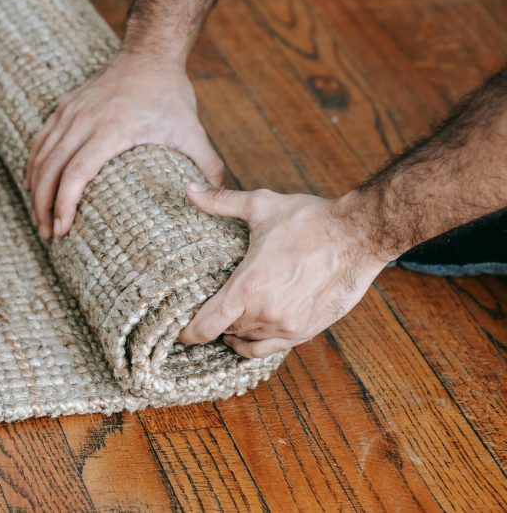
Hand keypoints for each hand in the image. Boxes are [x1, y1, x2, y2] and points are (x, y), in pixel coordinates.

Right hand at [26, 55, 223, 240]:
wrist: (149, 53)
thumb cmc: (170, 94)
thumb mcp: (192, 130)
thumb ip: (207, 165)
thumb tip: (216, 199)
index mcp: (111, 130)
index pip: (76, 172)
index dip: (64, 203)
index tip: (63, 227)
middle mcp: (83, 121)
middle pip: (50, 169)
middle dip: (44, 206)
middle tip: (49, 234)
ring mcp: (70, 113)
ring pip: (40, 157)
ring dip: (34, 190)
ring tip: (39, 218)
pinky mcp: (64, 108)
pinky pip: (40, 142)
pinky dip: (33, 166)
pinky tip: (33, 185)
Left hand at [177, 184, 388, 357]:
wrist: (358, 235)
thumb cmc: (309, 220)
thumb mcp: (261, 206)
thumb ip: (221, 202)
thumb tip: (189, 188)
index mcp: (248, 286)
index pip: (207, 325)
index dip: (188, 333)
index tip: (179, 333)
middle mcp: (266, 312)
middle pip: (226, 331)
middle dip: (214, 325)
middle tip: (203, 317)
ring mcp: (288, 325)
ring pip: (249, 341)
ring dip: (236, 333)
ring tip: (227, 323)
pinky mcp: (308, 330)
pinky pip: (273, 349)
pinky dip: (257, 343)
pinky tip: (251, 332)